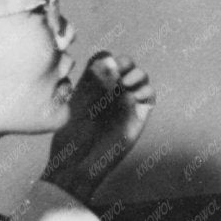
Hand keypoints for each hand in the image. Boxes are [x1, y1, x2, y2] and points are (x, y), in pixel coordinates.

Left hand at [44, 52, 154, 202]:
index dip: (108, 58)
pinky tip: (134, 98)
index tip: (105, 65)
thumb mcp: (77, 103)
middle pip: (125, 63)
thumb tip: (112, 60)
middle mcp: (109, 90)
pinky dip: (146, 90)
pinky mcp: (138, 113)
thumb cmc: (71, 134)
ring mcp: (125, 101)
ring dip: (137, 74)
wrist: (80, 162)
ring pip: (140, 76)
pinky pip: (150, 94)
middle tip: (120, 71)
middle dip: (125, 62)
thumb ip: (94, 80)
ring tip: (127, 85)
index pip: (104, 59)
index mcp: (91, 84)